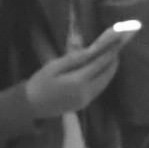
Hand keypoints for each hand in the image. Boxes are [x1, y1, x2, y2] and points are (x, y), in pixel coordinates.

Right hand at [21, 22, 135, 118]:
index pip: (99, 64)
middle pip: (106, 75)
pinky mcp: (84, 104)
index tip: (117, 42)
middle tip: (117, 48)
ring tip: (112, 57)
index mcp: (77, 81)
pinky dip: (103, 78)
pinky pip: (98, 89)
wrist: (31, 105)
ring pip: (104, 83)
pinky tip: (102, 70)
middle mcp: (85, 92)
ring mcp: (86, 100)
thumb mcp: (53, 66)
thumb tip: (91, 50)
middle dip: (113, 61)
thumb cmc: (40, 82)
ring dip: (110, 70)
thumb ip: (74, 59)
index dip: (110, 53)